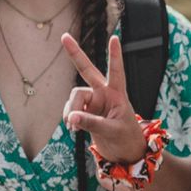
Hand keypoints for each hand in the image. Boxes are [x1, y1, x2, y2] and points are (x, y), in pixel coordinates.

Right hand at [62, 35, 146, 190]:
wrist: (123, 154)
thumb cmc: (126, 140)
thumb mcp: (111, 132)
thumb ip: (92, 123)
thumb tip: (72, 117)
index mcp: (117, 94)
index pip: (116, 71)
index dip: (115, 55)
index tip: (114, 38)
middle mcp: (104, 93)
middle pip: (87, 70)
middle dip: (75, 54)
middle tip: (63, 36)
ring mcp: (93, 101)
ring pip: (74, 97)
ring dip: (71, 110)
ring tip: (73, 127)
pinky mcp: (85, 111)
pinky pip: (71, 109)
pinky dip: (69, 118)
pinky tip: (72, 128)